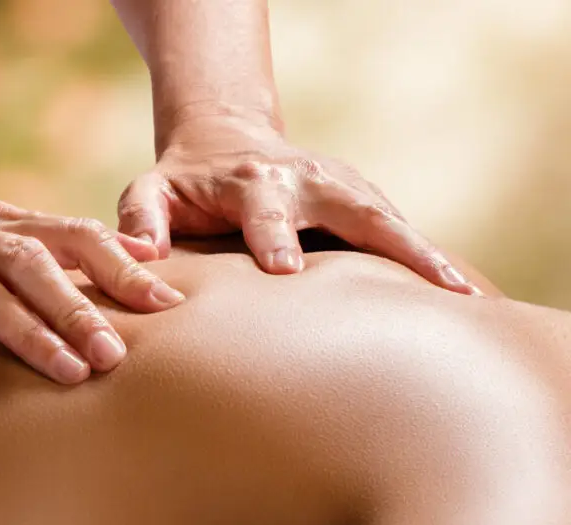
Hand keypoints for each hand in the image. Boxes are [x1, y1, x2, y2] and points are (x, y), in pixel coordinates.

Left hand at [115, 107, 481, 295]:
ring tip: (468, 297)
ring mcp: (341, 189)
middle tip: (428, 286)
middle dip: (390, 244)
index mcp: (251, 181)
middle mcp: (306, 180)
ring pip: (390, 220)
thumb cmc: (183, 183)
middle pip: (355, 209)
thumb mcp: (149, 191)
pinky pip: (397, 231)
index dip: (274, 236)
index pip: (264, 210)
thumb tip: (142, 254)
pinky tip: (458, 298)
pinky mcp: (360, 202)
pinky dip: (427, 260)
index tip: (285, 269)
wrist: (226, 142)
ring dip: (428, 255)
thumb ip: (140, 219)